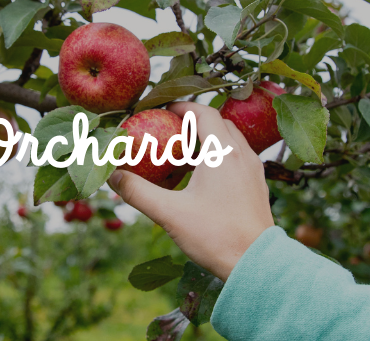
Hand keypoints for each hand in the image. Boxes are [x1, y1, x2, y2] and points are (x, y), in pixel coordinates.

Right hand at [107, 102, 274, 279]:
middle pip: (218, 122)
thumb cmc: (215, 236)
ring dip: (208, 138)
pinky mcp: (257, 185)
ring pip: (230, 140)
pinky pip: (237, 158)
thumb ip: (138, 192)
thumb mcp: (170, 214)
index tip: (161, 110)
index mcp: (222, 153)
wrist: (256, 264)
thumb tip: (112, 176)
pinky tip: (203, 177)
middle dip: (193, 120)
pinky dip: (219, 156)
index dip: (181, 106)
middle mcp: (242, 155)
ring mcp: (253, 170)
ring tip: (184, 152)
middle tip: (169, 129)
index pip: (203, 112)